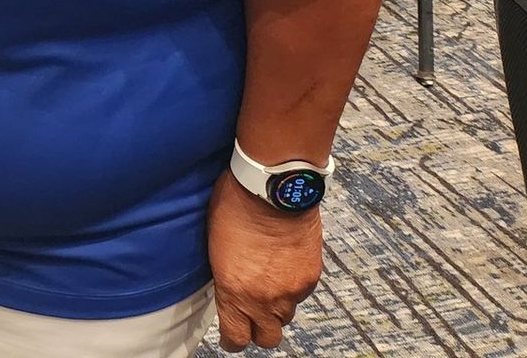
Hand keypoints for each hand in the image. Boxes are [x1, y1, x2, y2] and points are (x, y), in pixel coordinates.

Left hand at [208, 170, 321, 349]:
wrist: (273, 188)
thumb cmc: (236, 205)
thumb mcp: (216, 244)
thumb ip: (226, 276)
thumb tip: (230, 286)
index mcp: (233, 291)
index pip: (236, 338)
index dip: (233, 339)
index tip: (231, 335)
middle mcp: (264, 299)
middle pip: (267, 338)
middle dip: (259, 329)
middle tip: (252, 314)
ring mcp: (291, 290)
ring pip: (286, 315)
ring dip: (277, 305)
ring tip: (269, 282)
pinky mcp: (311, 277)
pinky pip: (301, 293)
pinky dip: (293, 285)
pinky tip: (285, 265)